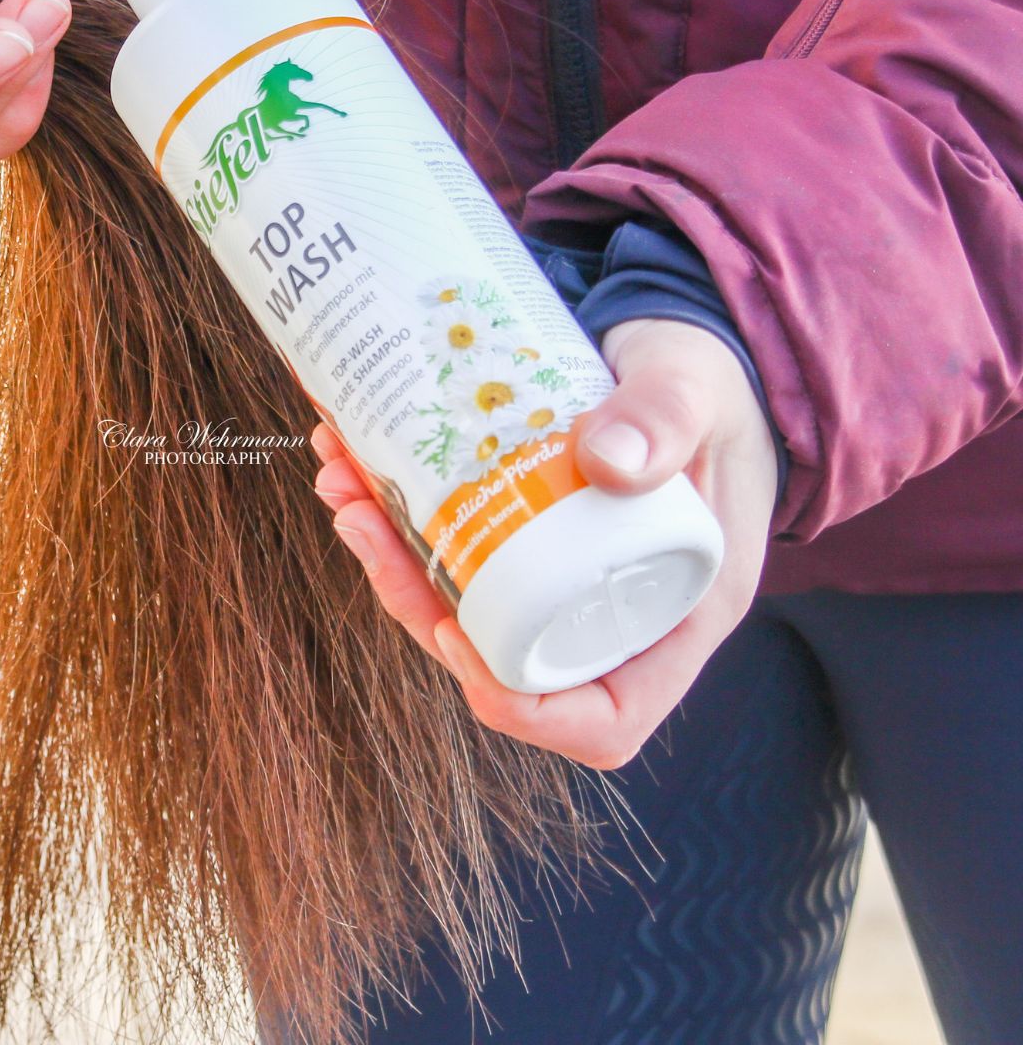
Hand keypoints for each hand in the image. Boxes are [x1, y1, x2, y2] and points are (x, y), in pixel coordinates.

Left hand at [314, 317, 777, 768]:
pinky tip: (359, 457)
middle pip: (504, 656)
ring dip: (391, 554)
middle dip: (415, 602)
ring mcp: (565, 576)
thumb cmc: (716, 378)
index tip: (454, 638)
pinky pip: (460, 549)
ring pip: (465, 603)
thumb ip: (667, 416)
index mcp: (678, 614)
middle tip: (360, 521)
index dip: (527, 708)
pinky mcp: (529, 534)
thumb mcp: (699, 388)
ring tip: (343, 481)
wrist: (692, 344)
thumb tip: (606, 461)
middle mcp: (613, 611)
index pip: (606, 717)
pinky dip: (402, 512)